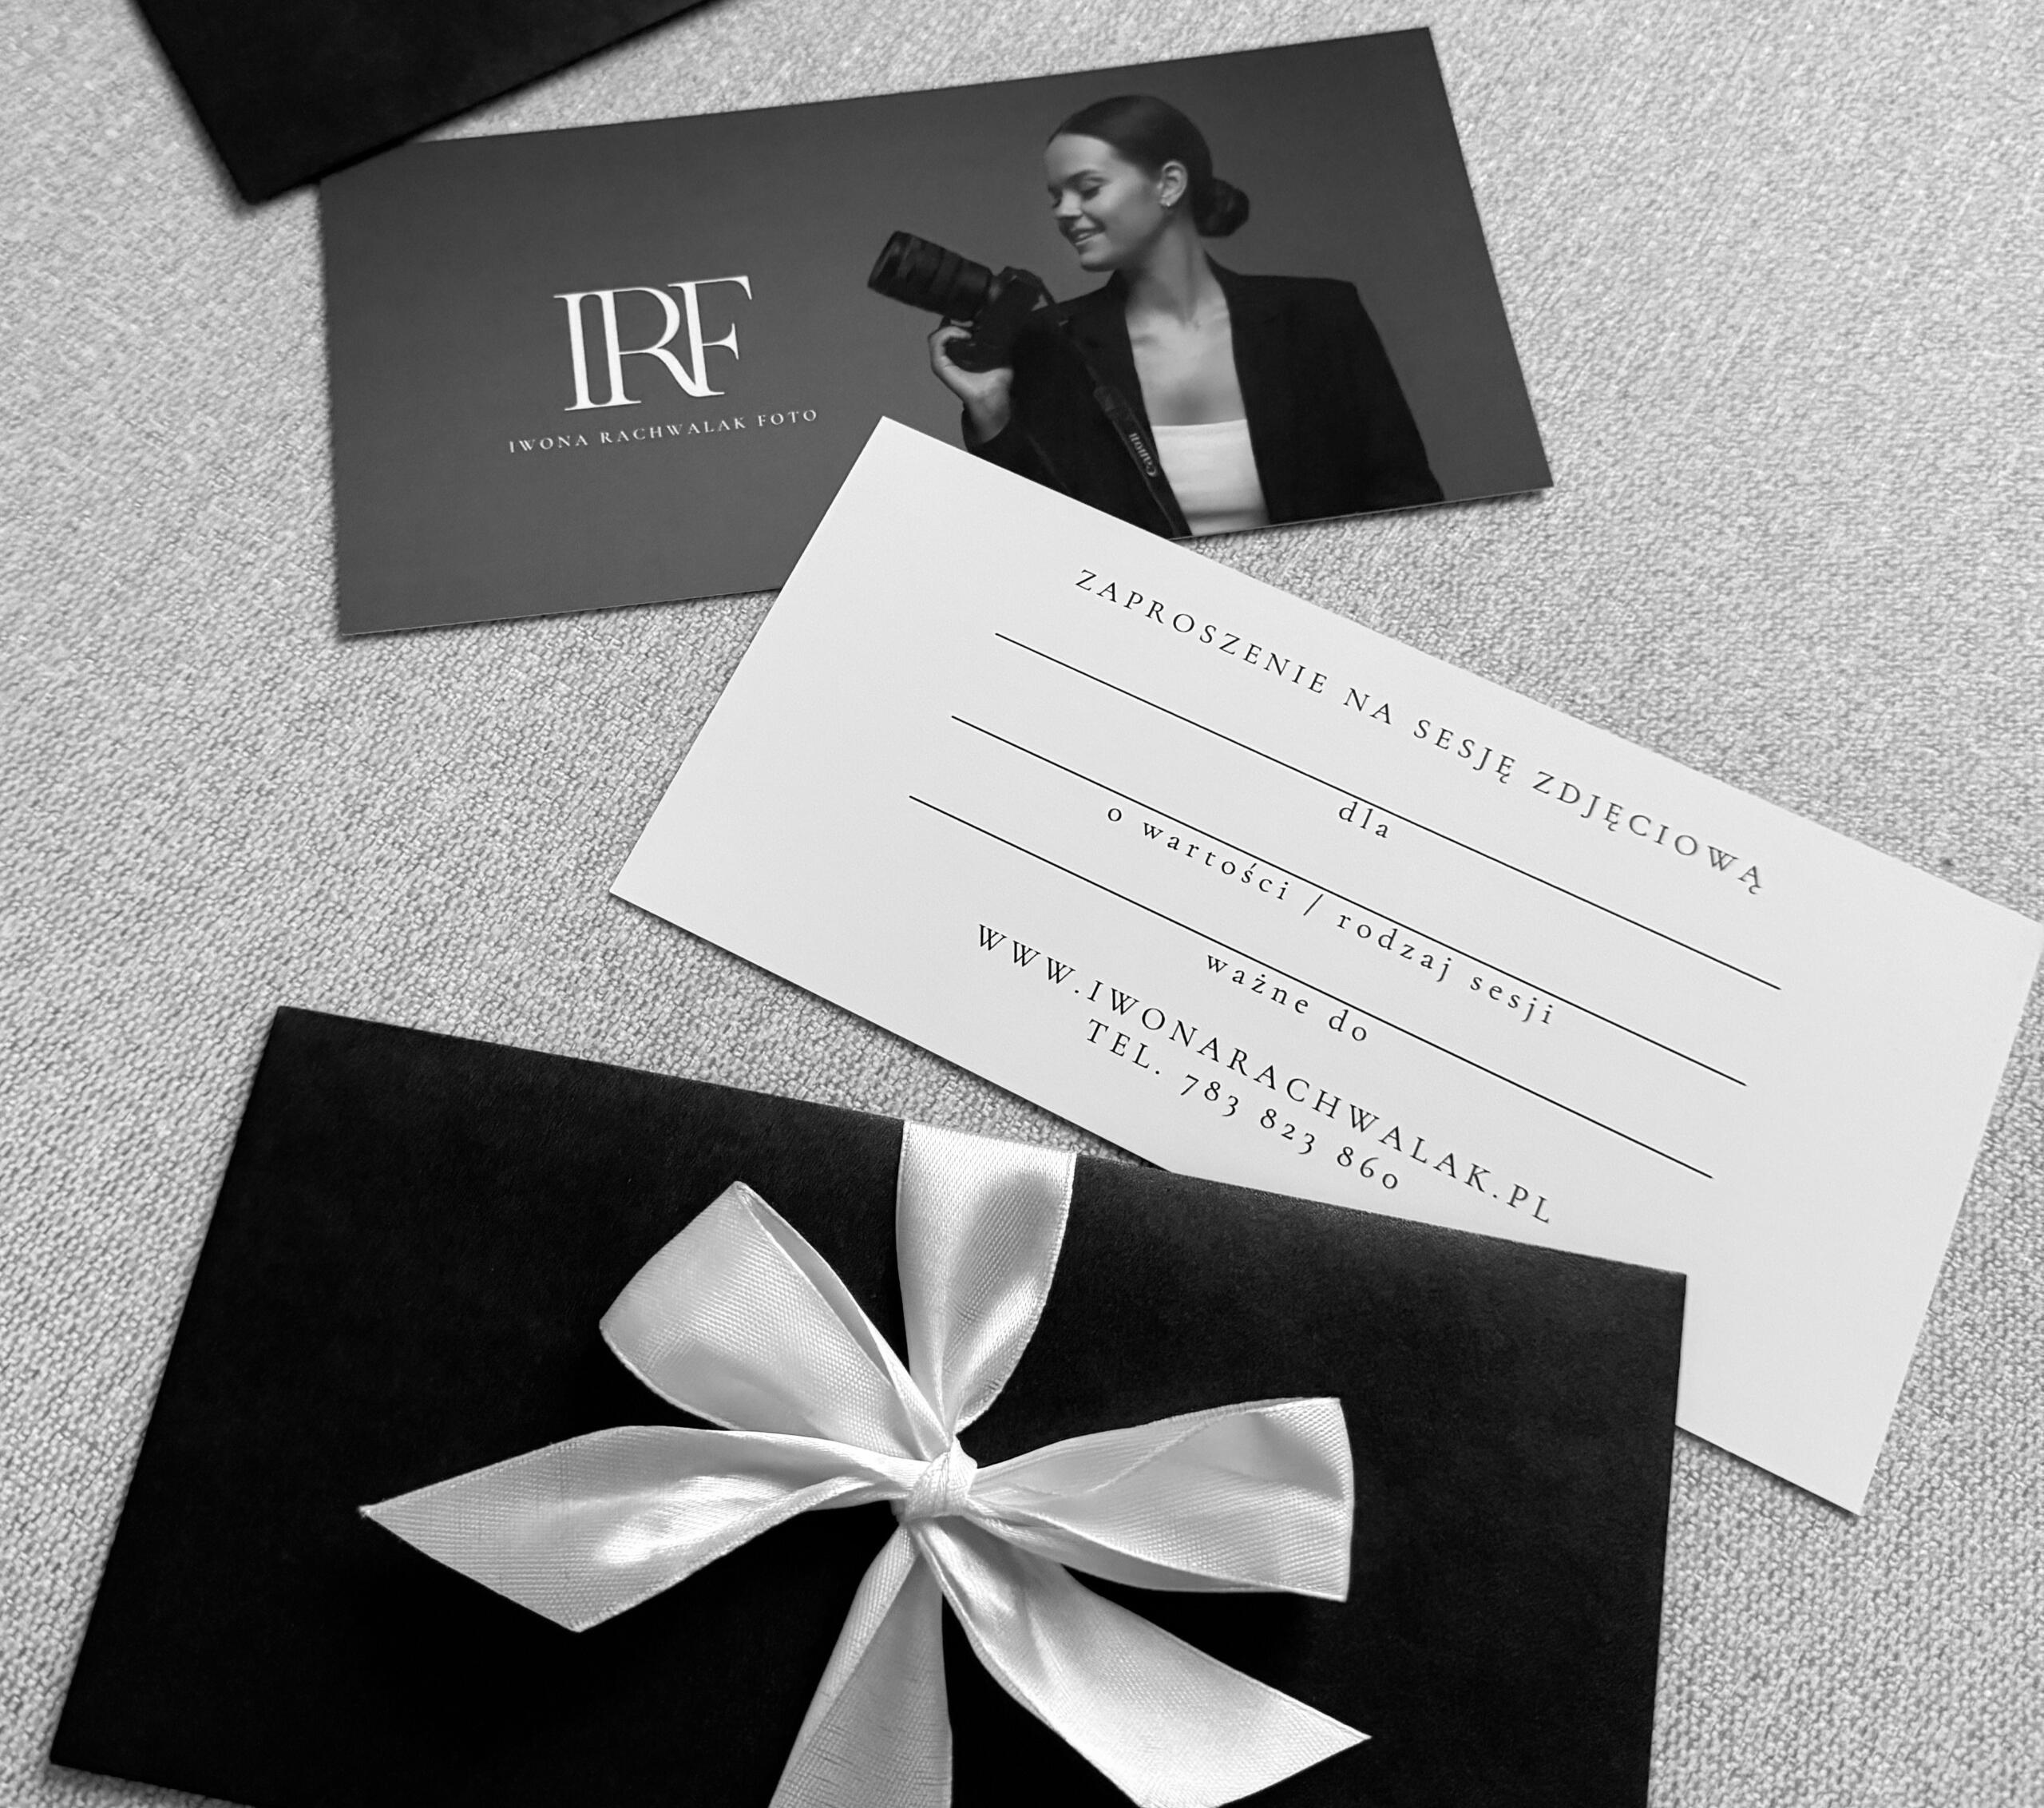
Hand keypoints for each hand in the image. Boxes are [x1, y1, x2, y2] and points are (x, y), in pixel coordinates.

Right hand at [929, 323, 1013, 443]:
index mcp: (958, 355)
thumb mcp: (1001, 352)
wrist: (994, 396)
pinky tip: (964, 334)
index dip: (958, 319)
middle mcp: (948, 358)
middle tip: (972, 321)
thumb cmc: (997, 379)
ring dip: (951, 328)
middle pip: (940, 331)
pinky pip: (936, 342)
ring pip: (936, 335)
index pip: (948, 331)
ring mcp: (942, 362)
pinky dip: (948, 333)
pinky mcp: (940, 366)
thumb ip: (998, 337)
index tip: (973, 314)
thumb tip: (999, 319)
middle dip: (955, 321)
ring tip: (968, 331)